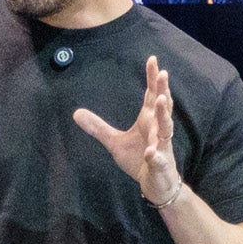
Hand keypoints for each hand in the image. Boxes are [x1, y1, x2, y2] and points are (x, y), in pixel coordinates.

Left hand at [72, 55, 186, 208]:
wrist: (155, 184)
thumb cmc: (139, 158)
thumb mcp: (115, 142)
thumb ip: (98, 127)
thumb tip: (76, 112)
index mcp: (149, 120)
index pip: (152, 95)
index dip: (152, 78)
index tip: (152, 59)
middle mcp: (157, 129)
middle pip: (163, 106)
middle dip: (163, 90)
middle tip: (163, 73)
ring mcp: (162, 146)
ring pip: (166, 128)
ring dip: (164, 116)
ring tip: (162, 102)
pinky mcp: (161, 164)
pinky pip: (159, 158)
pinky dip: (155, 155)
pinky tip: (150, 153)